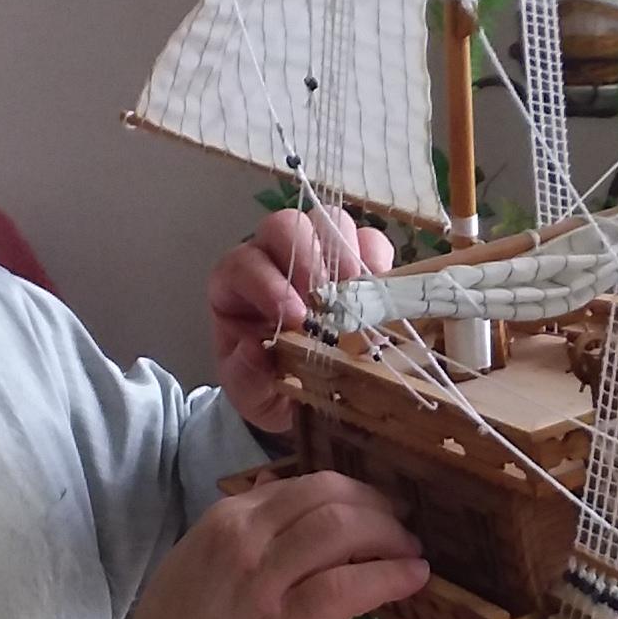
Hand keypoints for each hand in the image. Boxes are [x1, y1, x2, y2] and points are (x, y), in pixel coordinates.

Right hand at [127, 473, 427, 618]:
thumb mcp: (201, 565)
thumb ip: (245, 537)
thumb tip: (291, 509)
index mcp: (225, 520)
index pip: (302, 485)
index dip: (350, 493)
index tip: (374, 509)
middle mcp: (244, 536)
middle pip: (329, 496)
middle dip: (377, 505)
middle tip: (402, 525)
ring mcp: (264, 578)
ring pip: (343, 527)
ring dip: (391, 535)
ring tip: (410, 551)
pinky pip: (349, 584)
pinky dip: (390, 575)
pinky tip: (413, 577)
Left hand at [209, 205, 394, 433]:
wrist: (300, 396)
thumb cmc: (268, 384)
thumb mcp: (250, 393)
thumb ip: (245, 377)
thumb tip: (254, 351)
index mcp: (237, 285)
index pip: (244, 264)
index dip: (269, 283)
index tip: (296, 318)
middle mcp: (274, 258)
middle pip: (287, 226)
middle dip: (309, 257)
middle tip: (330, 297)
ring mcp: (318, 254)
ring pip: (329, 222)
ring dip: (347, 254)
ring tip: (359, 297)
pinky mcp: (357, 260)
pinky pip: (370, 239)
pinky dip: (378, 260)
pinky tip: (380, 293)